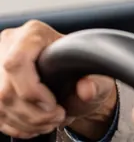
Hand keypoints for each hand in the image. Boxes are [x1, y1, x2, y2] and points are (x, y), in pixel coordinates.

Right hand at [0, 21, 116, 138]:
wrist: (75, 80)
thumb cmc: (84, 72)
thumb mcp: (98, 74)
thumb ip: (97, 83)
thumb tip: (86, 89)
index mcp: (34, 33)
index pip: (17, 62)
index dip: (31, 90)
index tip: (52, 105)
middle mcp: (10, 45)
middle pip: (6, 89)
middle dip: (33, 113)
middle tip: (57, 117)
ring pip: (0, 104)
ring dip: (25, 122)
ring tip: (49, 122)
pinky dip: (16, 125)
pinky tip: (35, 125)